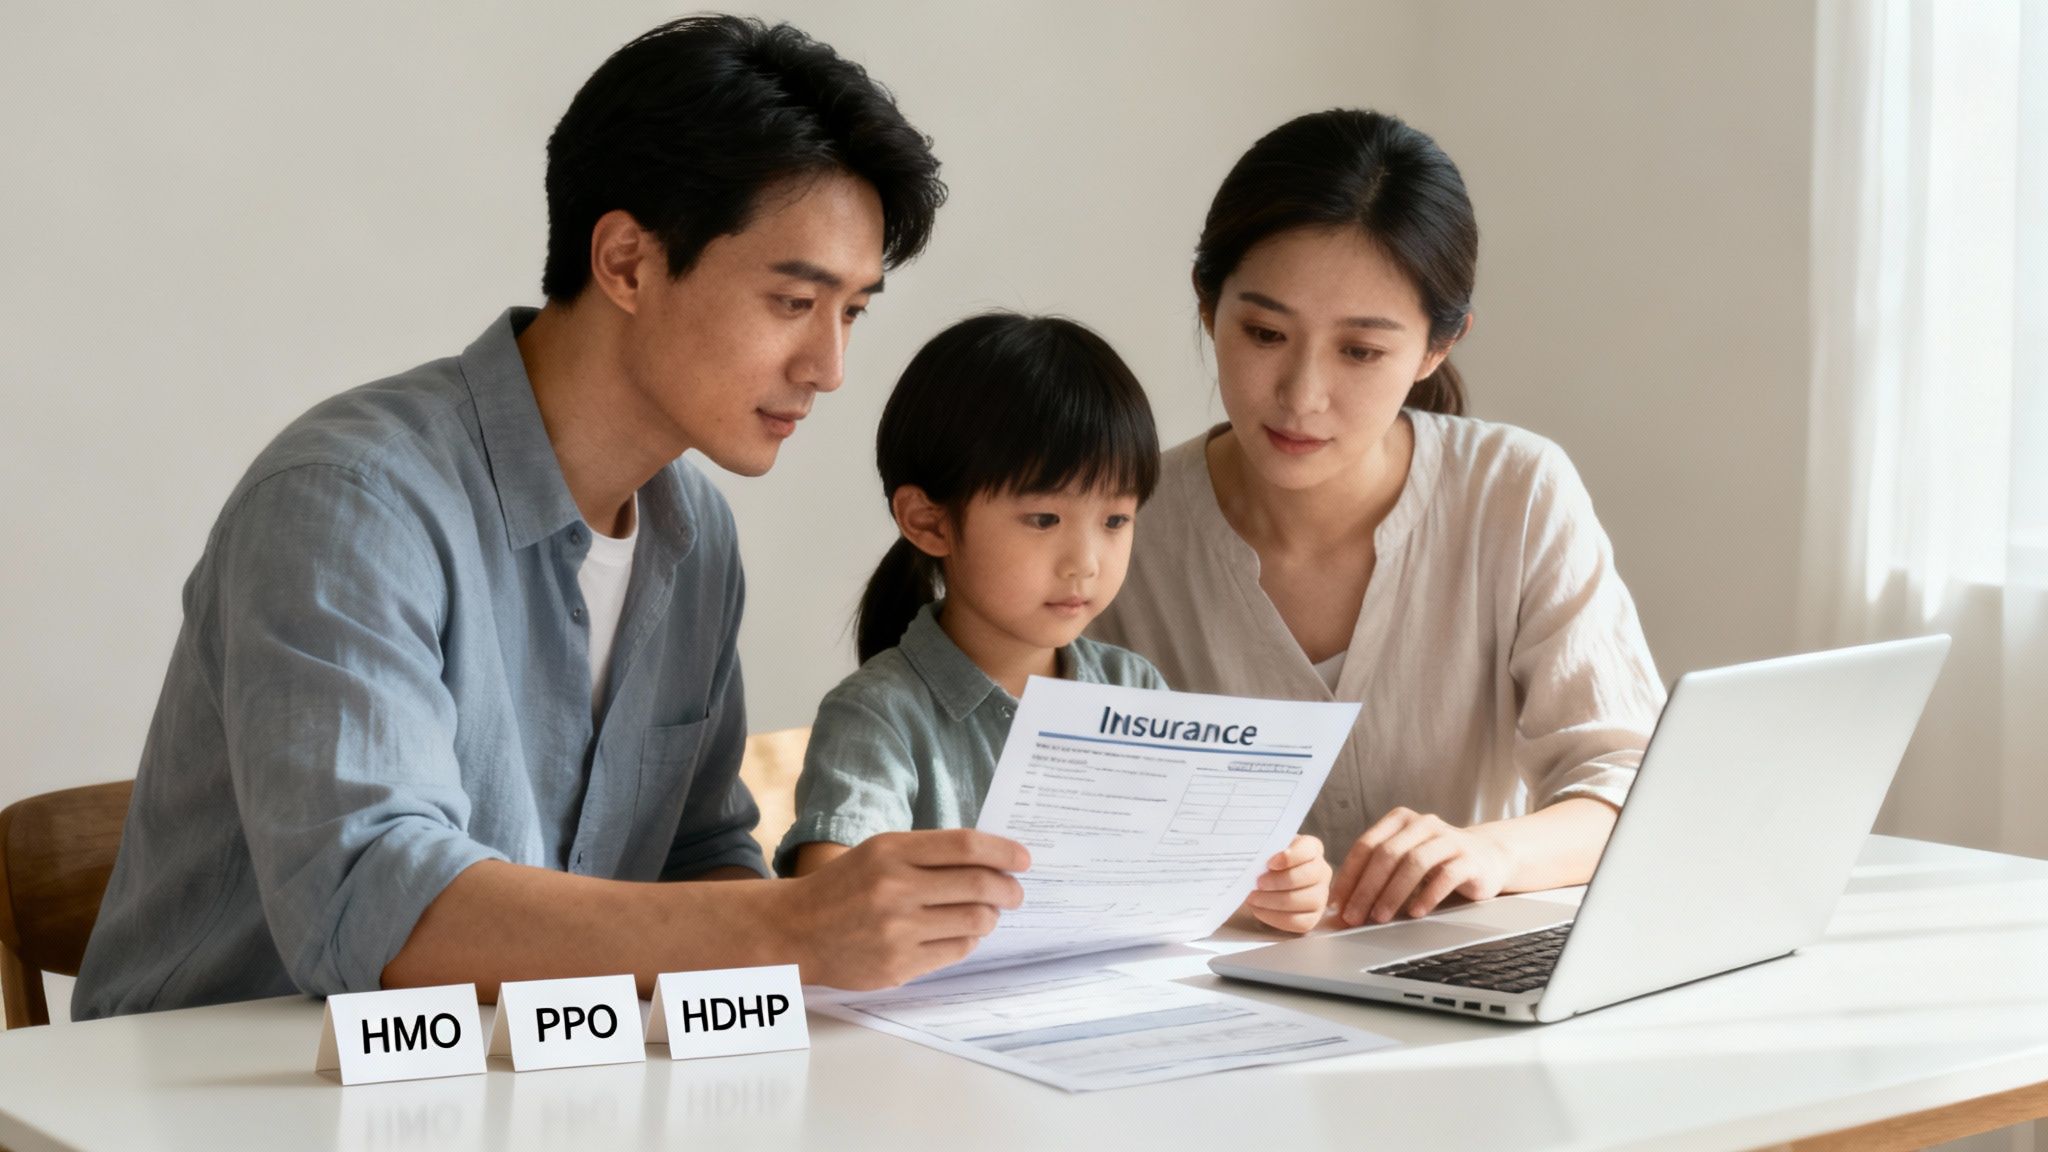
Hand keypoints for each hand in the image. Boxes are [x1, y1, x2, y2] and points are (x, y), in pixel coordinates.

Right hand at [782, 829, 1029, 989]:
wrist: (796, 930)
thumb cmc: (845, 886)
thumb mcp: (879, 852)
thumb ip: (928, 853)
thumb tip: (992, 861)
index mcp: (890, 851)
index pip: (965, 846)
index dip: (1003, 851)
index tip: (1023, 858)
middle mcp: (894, 889)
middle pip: (979, 885)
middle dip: (1008, 889)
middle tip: (1014, 891)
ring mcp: (897, 930)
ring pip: (974, 921)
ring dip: (990, 916)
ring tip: (986, 912)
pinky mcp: (898, 965)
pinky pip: (957, 950)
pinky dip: (968, 939)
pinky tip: (962, 932)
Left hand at [1242, 835, 1329, 933]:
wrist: (1267, 880)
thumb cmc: (1267, 862)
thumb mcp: (1267, 850)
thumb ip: (1264, 852)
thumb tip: (1254, 861)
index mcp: (1312, 848)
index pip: (1307, 849)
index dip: (1290, 857)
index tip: (1270, 863)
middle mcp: (1322, 871)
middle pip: (1308, 876)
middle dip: (1278, 881)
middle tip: (1258, 883)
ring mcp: (1320, 895)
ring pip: (1303, 900)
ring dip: (1274, 901)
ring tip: (1254, 898)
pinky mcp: (1313, 917)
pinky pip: (1298, 921)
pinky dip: (1275, 917)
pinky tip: (1260, 910)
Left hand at [1330, 808, 1512, 926]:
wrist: (1487, 858)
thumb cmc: (1437, 862)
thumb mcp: (1404, 858)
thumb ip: (1377, 873)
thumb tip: (1343, 905)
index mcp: (1400, 820)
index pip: (1366, 845)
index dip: (1349, 875)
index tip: (1337, 903)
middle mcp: (1423, 823)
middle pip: (1386, 854)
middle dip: (1366, 888)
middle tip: (1354, 916)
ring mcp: (1448, 839)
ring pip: (1413, 863)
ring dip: (1393, 893)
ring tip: (1380, 917)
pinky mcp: (1469, 858)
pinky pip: (1445, 876)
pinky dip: (1427, 896)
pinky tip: (1415, 913)